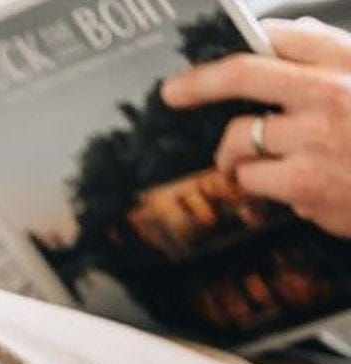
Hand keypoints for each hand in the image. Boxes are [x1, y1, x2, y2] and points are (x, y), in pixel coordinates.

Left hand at [161, 18, 350, 237]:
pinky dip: (255, 184)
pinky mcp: (304, 182)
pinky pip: (250, 178)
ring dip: (232, 153)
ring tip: (241, 162)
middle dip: (199, 82)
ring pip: (240, 136)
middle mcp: (330, 92)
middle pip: (245, 74)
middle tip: (173, 92)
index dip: (245, 41)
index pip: (285, 35)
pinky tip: (276, 186)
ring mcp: (315, 137)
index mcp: (349, 61)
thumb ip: (332, 54)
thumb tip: (286, 34)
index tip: (216, 52)